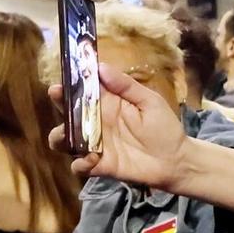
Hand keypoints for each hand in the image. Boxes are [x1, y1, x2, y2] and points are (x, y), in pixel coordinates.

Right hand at [50, 64, 186, 186]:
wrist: (176, 160)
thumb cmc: (163, 127)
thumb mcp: (149, 101)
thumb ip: (126, 86)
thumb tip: (101, 67)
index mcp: (106, 103)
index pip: (82, 90)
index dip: (70, 82)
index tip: (64, 75)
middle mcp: (95, 122)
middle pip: (67, 112)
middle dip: (58, 103)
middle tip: (58, 95)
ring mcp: (95, 144)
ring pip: (64, 140)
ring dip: (60, 136)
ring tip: (68, 134)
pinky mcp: (99, 165)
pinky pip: (79, 165)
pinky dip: (80, 163)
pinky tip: (93, 158)